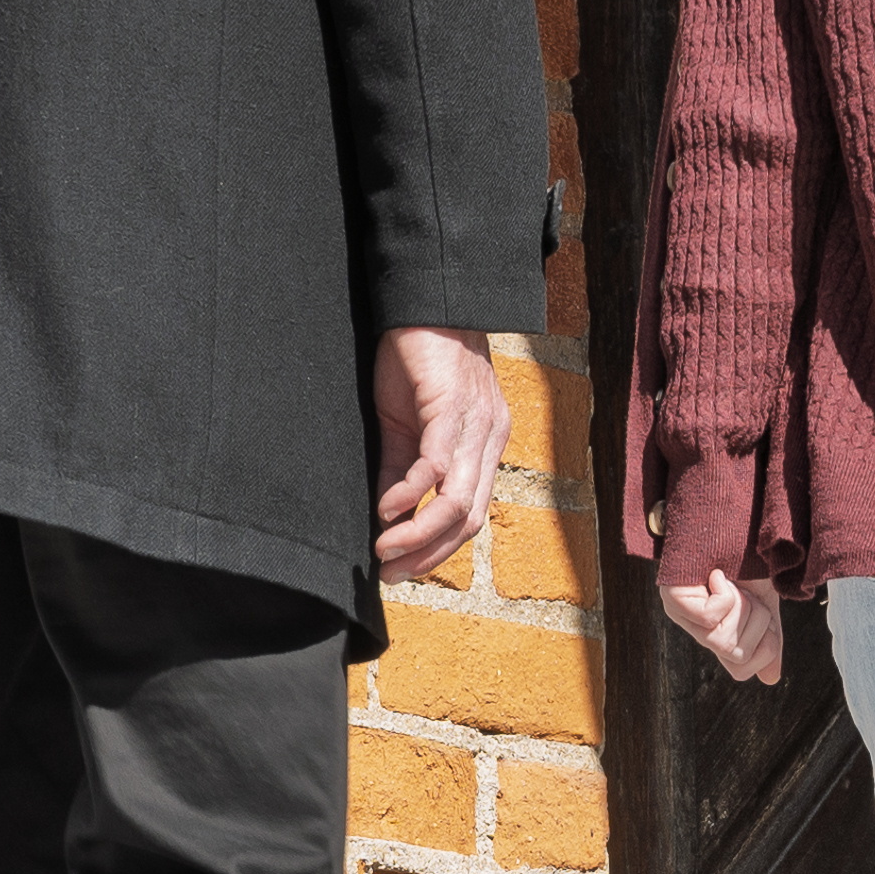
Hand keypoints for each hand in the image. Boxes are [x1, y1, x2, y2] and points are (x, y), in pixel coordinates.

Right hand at [372, 326, 510, 582]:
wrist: (426, 299)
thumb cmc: (417, 357)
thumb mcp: (405, 425)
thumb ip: (399, 471)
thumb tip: (386, 517)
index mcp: (484, 447)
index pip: (470, 515)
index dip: (437, 550)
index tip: (401, 569)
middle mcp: (490, 441)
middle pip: (470, 520)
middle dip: (429, 556)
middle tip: (390, 574)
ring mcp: (476, 426)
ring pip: (458, 502)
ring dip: (420, 536)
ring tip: (385, 551)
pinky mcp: (452, 407)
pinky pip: (437, 465)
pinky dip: (411, 495)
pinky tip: (386, 510)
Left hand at [660, 567, 782, 684]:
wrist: (734, 519)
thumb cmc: (748, 559)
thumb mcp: (766, 602)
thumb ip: (769, 639)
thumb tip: (771, 680)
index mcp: (718, 633)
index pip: (742, 670)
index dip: (764, 648)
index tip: (764, 613)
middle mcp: (696, 629)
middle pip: (737, 656)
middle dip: (756, 622)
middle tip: (748, 593)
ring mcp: (681, 614)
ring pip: (724, 640)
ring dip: (743, 606)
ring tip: (733, 581)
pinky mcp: (672, 598)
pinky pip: (710, 617)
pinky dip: (725, 594)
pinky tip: (717, 574)